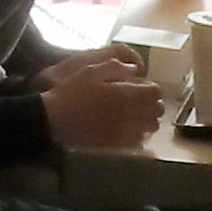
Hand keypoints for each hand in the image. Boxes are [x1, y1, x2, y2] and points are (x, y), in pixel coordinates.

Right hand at [40, 45, 166, 152]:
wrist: (54, 120)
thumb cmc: (70, 93)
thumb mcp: (89, 71)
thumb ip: (115, 67)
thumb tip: (133, 69)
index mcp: (124, 94)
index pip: (154, 92)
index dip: (151, 88)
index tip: (142, 86)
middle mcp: (130, 113)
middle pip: (157, 110)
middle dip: (153, 104)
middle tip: (141, 100)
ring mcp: (125, 131)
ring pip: (151, 127)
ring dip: (149, 119)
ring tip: (137, 115)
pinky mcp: (117, 144)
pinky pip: (139, 140)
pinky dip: (140, 133)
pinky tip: (129, 128)